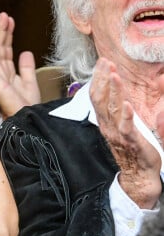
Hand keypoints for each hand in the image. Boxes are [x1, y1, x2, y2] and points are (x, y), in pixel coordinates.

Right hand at [0, 12, 40, 117]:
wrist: (28, 118)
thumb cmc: (26, 106)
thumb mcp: (30, 82)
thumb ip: (27, 67)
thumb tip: (25, 52)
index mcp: (8, 71)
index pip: (6, 48)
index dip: (7, 33)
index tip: (8, 19)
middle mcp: (0, 72)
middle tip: (0, 15)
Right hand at [90, 58, 161, 208]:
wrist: (138, 173)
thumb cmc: (132, 149)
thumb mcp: (122, 126)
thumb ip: (119, 111)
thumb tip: (119, 96)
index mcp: (106, 120)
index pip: (97, 96)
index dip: (98, 78)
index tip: (102, 62)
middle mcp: (108, 125)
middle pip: (100, 99)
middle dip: (102, 79)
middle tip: (106, 62)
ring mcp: (118, 133)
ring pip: (111, 109)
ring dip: (113, 91)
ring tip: (114, 75)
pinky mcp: (131, 141)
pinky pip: (126, 127)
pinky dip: (125, 115)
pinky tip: (126, 104)